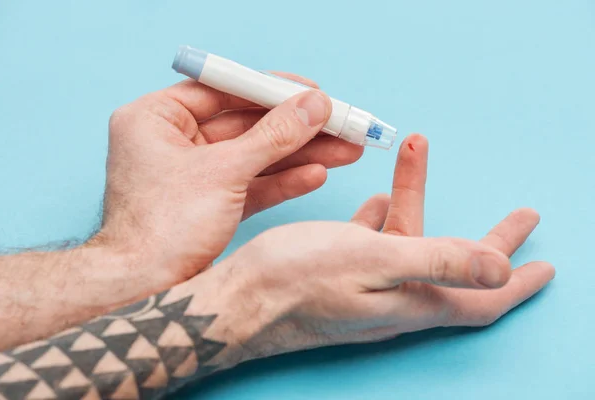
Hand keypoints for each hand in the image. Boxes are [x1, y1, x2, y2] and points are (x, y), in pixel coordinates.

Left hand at [94, 76, 361, 283]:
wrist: (142, 292)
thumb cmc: (163, 228)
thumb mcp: (224, 172)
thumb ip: (274, 136)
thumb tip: (315, 105)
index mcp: (155, 119)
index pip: (222, 90)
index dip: (272, 90)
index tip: (313, 92)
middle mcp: (171, 143)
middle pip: (246, 125)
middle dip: (296, 128)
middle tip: (341, 124)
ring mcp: (191, 176)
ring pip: (254, 157)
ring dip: (299, 155)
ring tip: (347, 150)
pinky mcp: (208, 206)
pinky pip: (250, 185)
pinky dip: (282, 182)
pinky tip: (317, 175)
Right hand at [213, 134, 554, 359]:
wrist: (237, 300)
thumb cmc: (298, 281)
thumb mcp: (375, 261)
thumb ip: (441, 262)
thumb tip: (503, 269)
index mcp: (412, 300)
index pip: (482, 298)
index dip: (517, 282)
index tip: (546, 265)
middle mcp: (394, 298)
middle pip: (455, 265)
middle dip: (489, 238)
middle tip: (520, 217)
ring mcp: (366, 286)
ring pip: (409, 240)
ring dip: (416, 199)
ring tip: (415, 153)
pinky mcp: (338, 273)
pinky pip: (373, 240)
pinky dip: (382, 215)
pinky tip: (377, 197)